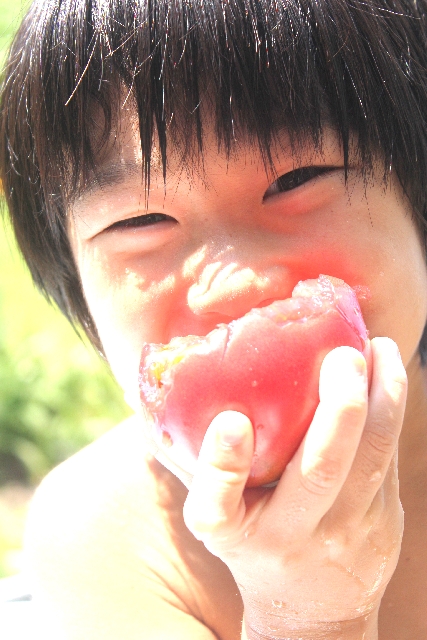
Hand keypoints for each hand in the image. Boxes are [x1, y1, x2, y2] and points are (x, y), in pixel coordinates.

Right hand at [183, 338, 406, 638]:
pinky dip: (391, 410)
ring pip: (374, 461)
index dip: (223, 465)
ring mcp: (349, 530)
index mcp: (240, 533)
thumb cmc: (255, 546)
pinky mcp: (386, 520)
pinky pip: (390, 459)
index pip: (220, 508)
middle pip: (321, 472)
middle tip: (343, 356)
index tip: (230, 420)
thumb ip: (211, 470)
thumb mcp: (219, 521)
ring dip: (384, 399)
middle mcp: (295, 535)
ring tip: (380, 348)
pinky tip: (386, 372)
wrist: (311, 609)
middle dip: (338, 410)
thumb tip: (204, 402)